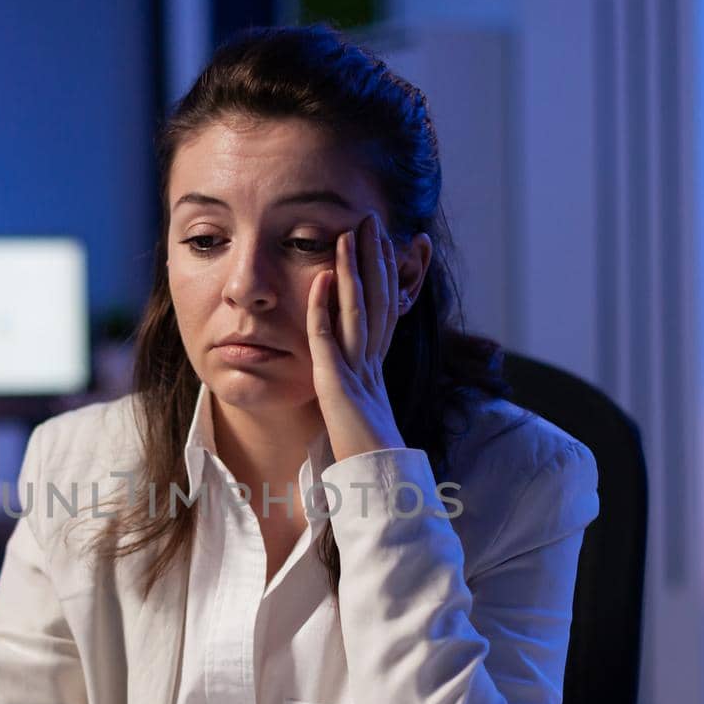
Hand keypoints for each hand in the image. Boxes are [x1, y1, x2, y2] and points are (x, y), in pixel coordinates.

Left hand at [306, 210, 406, 462]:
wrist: (378, 483)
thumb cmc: (366, 452)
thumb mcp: (361, 407)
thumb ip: (356, 384)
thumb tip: (349, 371)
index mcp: (377, 363)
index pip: (385, 306)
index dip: (387, 272)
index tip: (384, 240)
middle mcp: (372, 360)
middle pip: (378, 298)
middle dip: (374, 258)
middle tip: (371, 220)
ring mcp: (357, 371)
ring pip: (357, 310)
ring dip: (352, 271)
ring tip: (349, 234)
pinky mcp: (336, 385)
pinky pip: (328, 341)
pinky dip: (322, 310)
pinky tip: (317, 281)